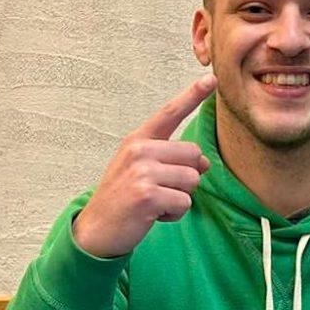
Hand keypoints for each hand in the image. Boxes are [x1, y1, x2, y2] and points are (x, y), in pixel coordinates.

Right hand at [73, 73, 216, 258]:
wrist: (96, 230)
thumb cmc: (123, 198)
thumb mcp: (141, 170)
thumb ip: (171, 160)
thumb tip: (205, 162)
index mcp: (137, 140)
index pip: (170, 113)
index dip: (193, 96)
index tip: (212, 79)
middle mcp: (139, 150)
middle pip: (194, 155)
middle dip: (187, 177)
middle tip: (161, 190)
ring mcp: (142, 172)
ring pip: (193, 180)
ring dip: (181, 198)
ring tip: (157, 203)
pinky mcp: (148, 195)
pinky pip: (185, 202)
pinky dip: (175, 214)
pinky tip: (154, 215)